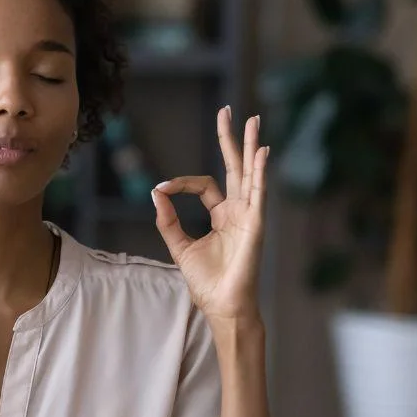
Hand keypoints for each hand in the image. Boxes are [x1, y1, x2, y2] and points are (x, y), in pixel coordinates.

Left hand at [150, 106, 268, 321]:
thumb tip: (156, 192)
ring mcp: (249, 215)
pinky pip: (258, 193)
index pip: (205, 185)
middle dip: (232, 140)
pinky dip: (260, 172)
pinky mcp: (256, 224)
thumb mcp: (179, 246)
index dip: (182, 183)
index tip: (162, 189)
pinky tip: (261, 152)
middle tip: (229, 111)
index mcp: (222, 216)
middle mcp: (238, 211)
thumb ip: (168, 220)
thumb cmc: (206, 282)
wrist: (221, 305)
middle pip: (235, 167)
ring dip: (251, 146)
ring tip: (252, 120)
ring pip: (250, 173)